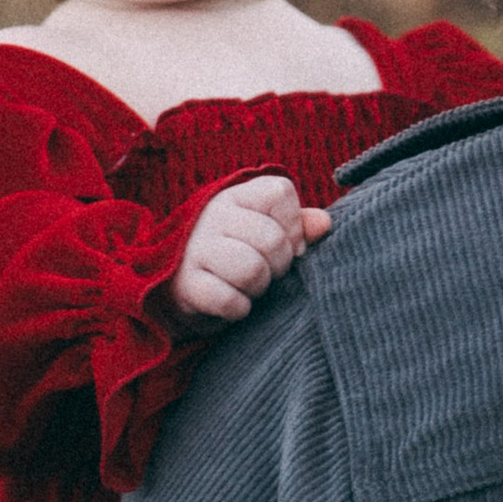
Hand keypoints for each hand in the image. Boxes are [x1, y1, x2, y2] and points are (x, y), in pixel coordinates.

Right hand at [162, 176, 331, 325]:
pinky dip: (239, 309)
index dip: (294, 224)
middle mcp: (213, 215)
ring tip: (250, 286)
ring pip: (253, 269)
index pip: (280, 192)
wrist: (177, 286)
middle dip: (280, 264)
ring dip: (260, 287)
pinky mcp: (187, 285)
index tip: (287, 243)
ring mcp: (196, 249)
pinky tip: (233, 304)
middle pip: (272, 239)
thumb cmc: (234, 256)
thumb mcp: (264, 232)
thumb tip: (325, 223)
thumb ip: (297, 226)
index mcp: (236, 196)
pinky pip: (230, 300)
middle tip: (267, 271)